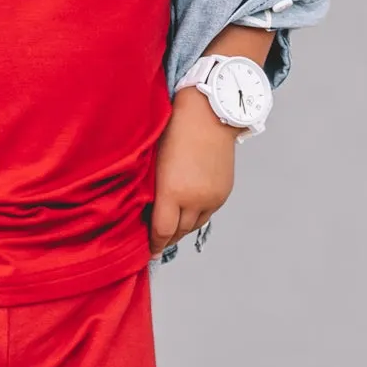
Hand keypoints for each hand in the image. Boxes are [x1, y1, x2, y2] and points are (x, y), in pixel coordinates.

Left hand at [147, 89, 239, 254]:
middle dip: (166, 238)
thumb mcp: (154, 162)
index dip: (153, 244)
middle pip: (178, 232)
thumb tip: (143, 211)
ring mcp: (212, 198)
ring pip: (193, 226)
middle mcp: (195, 200)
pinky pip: (207, 214)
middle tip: (154, 241)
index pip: (162, 231)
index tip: (147, 252)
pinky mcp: (223, 193)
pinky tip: (185, 212)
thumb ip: (150, 190)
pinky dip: (195, 217)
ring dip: (181, 229)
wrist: (208, 114)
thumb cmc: (174, 131)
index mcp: (173, 192)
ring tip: (169, 229)